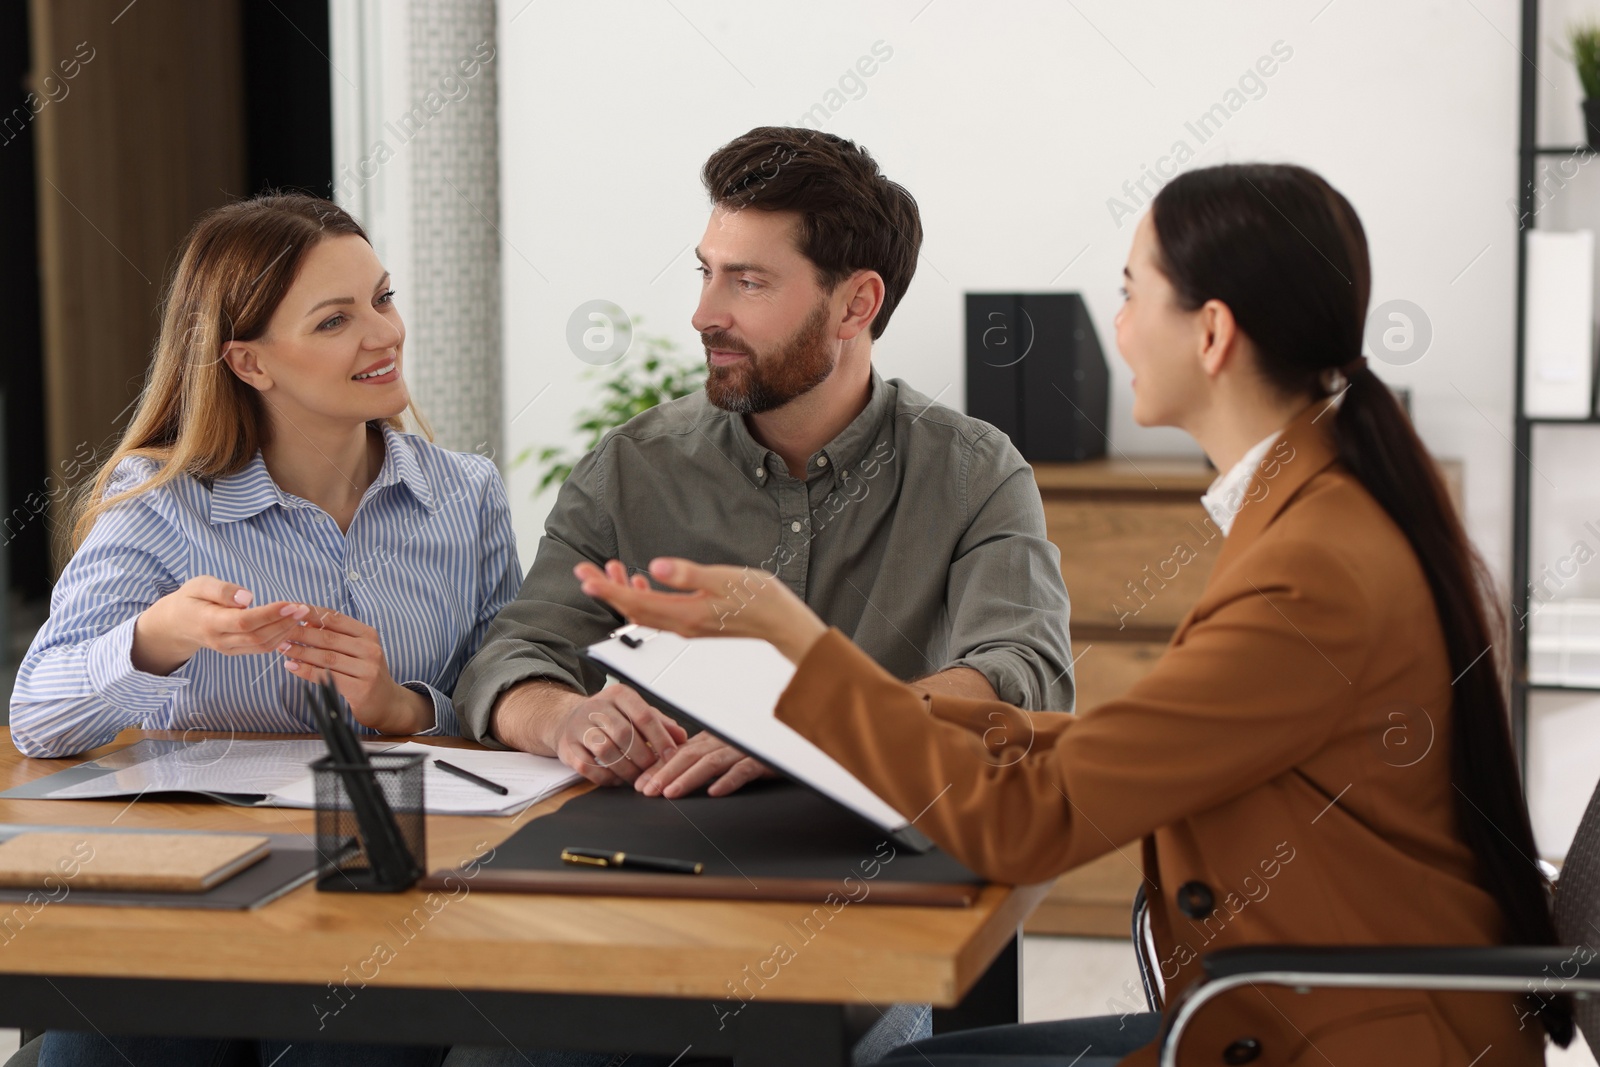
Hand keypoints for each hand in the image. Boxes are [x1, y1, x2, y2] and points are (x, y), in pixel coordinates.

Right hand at [132, 577, 311, 675]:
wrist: (176, 624)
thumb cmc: (190, 598)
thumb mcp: (199, 585)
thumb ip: (222, 590)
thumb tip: (248, 598)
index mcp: (209, 622)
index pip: (244, 622)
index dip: (270, 614)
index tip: (290, 604)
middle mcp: (220, 640)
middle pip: (258, 636)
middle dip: (284, 623)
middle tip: (303, 608)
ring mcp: (229, 649)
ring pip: (263, 646)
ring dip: (286, 632)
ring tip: (301, 615)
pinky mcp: (236, 651)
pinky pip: (261, 648)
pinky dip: (280, 638)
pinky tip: (290, 625)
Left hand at [279, 608, 431, 733]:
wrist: (386, 702)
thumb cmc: (365, 673)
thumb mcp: (356, 650)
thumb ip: (335, 637)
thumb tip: (304, 623)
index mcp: (367, 634)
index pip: (335, 618)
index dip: (311, 613)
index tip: (290, 609)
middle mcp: (370, 649)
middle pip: (328, 638)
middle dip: (300, 633)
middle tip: (279, 630)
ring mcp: (367, 669)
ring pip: (326, 657)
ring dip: (300, 651)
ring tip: (282, 648)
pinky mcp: (360, 688)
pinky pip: (327, 677)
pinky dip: (306, 671)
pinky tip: (292, 667)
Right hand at [550, 683, 688, 786]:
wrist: (567, 718)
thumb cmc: (608, 716)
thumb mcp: (634, 711)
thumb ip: (659, 722)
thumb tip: (682, 737)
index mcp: (618, 695)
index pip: (643, 715)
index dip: (660, 737)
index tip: (672, 755)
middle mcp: (596, 707)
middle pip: (624, 734)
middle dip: (643, 756)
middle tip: (654, 771)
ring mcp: (578, 727)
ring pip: (605, 750)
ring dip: (626, 769)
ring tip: (638, 778)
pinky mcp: (566, 747)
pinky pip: (587, 766)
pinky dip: (605, 777)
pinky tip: (617, 780)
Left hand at [574, 558, 827, 662]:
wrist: (782, 624)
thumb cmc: (759, 599)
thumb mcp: (724, 579)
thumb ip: (689, 575)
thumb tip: (655, 568)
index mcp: (685, 614)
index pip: (636, 603)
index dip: (607, 589)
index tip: (585, 576)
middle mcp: (681, 625)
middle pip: (632, 610)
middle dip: (606, 590)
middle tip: (583, 570)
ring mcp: (687, 626)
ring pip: (643, 612)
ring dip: (622, 593)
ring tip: (607, 570)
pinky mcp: (694, 622)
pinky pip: (659, 613)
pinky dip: (644, 598)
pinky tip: (642, 583)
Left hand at [635, 730, 773, 797]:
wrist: (789, 747)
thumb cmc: (754, 753)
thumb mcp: (721, 755)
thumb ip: (699, 761)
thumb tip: (669, 777)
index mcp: (711, 740)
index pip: (679, 753)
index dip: (658, 767)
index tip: (639, 783)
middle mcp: (723, 742)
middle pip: (690, 756)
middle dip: (665, 773)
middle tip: (647, 790)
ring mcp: (742, 751)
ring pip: (711, 762)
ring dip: (688, 778)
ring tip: (671, 792)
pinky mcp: (762, 761)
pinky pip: (743, 770)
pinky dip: (728, 781)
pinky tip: (714, 792)